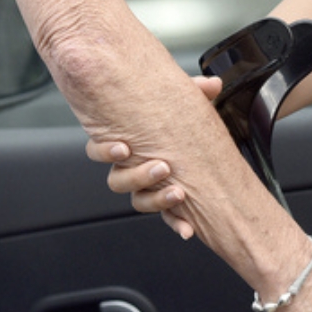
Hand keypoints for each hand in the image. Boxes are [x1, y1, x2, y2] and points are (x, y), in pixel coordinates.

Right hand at [85, 75, 220, 238]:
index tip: (124, 148)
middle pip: (118, 180)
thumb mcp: (184, 107)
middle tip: (161, 166)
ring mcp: (146, 190)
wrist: (201, 161)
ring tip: (178, 192)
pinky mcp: (164, 206)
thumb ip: (194, 92)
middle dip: (138, 174)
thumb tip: (213, 83)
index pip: (99, 150)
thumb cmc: (179, 126)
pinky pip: (165, 219)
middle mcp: (130, 170)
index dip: (106, 151)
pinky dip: (176, 224)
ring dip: (157, 199)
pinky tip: (187, 228)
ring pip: (139, 200)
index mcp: (126, 143)